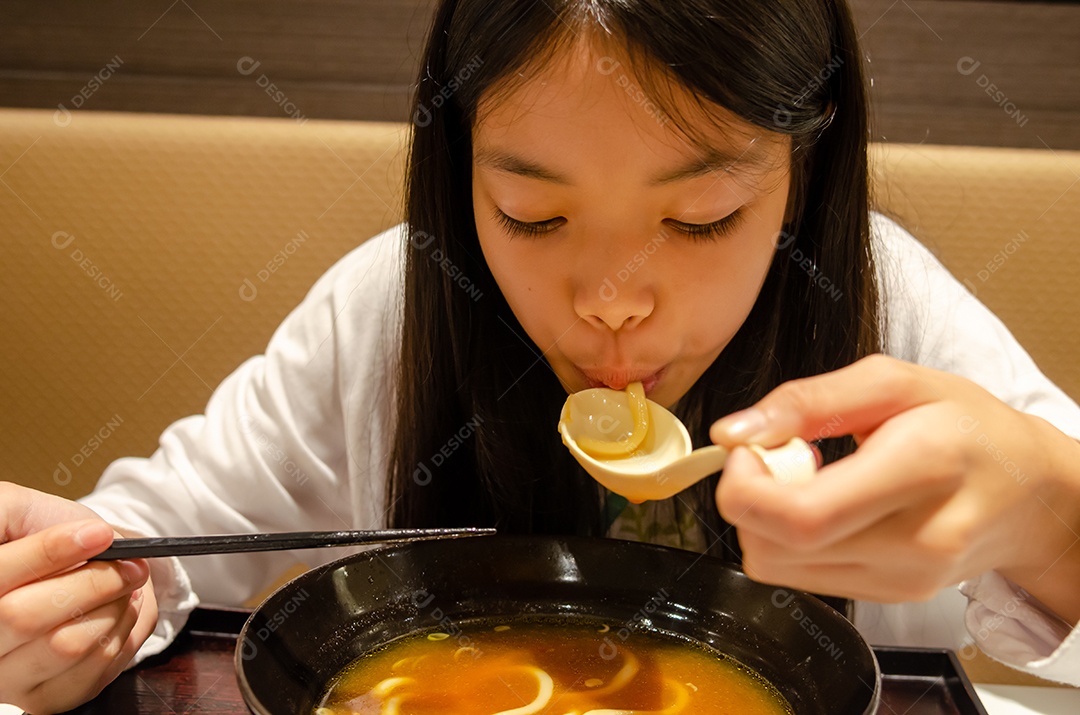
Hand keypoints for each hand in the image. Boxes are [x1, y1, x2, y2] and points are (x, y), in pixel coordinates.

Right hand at [0, 482, 158, 712]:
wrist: (68, 566)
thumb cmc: (40, 537)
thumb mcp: (19, 511)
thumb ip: (21, 515)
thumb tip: (74, 535)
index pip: (0, 576)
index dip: (50, 552)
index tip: (98, 534)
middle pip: (27, 616)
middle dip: (94, 581)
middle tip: (129, 564)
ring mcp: (9, 678)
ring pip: (67, 645)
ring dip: (114, 607)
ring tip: (124, 586)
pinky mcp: (47, 698)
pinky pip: (96, 669)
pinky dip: (124, 633)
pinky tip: (121, 612)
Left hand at [709, 355, 1079, 621]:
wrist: (1029, 493)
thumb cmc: (965, 427)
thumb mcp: (893, 382)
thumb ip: (807, 401)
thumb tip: (732, 432)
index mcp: (921, 468)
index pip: (802, 516)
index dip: (746, 486)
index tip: (749, 449)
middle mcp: (915, 540)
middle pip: (776, 548)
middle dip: (748, 498)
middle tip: (778, 456)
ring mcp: (903, 579)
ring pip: (777, 567)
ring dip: (766, 521)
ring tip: (809, 479)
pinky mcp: (889, 598)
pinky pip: (799, 575)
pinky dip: (790, 539)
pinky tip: (826, 505)